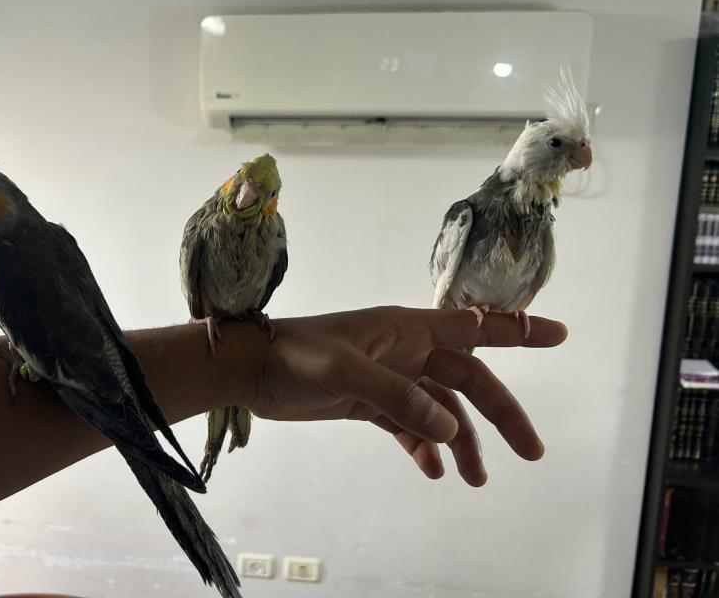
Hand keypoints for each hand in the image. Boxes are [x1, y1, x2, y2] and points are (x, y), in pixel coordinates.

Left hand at [239, 306, 566, 485]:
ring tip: (474, 480)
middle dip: (501, 415)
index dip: (517, 332)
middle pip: (468, 380)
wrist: (250, 371)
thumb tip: (449, 428)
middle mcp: (405, 350)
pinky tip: (433, 470)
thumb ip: (397, 398)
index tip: (560, 335)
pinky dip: (425, 447)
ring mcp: (389, 377)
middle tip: (532, 453)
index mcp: (405, 328)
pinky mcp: (369, 402)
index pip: (473, 327)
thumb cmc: (294, 357)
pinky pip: (411, 426)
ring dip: (461, 442)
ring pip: (442, 409)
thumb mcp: (344, 372)